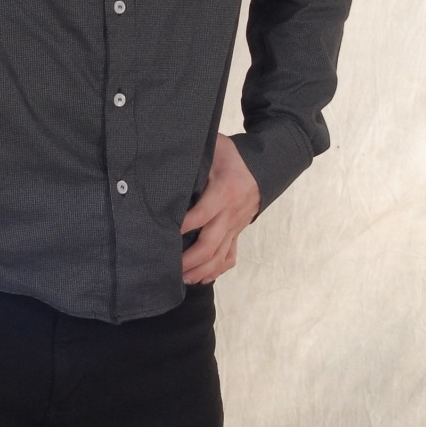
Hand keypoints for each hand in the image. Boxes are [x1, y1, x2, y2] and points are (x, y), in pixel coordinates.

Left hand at [181, 135, 260, 283]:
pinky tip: (202, 278)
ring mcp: (236, 226)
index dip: (180, 228)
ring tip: (181, 278)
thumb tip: (168, 164)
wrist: (266, 166)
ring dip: (200, 270)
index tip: (160, 234)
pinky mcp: (238, 232)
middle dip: (187, 260)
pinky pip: (230, 256)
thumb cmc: (233, 156)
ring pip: (219, 257)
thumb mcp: (215, 148)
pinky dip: (217, 270)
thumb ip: (195, 157)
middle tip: (167, 267)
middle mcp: (231, 214)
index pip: (199, 216)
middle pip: (209, 245)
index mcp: (224, 192)